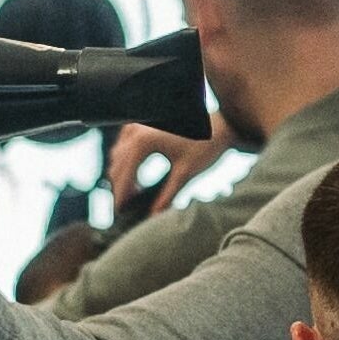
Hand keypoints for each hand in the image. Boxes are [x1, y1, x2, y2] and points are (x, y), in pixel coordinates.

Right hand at [108, 119, 234, 217]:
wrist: (221, 123)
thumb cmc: (205, 146)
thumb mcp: (185, 174)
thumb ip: (166, 196)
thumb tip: (152, 217)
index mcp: (143, 142)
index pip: (124, 175)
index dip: (121, 196)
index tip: (119, 213)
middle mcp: (135, 130)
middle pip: (117, 165)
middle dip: (120, 187)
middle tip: (125, 208)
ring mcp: (137, 124)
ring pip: (119, 155)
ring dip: (122, 174)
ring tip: (133, 195)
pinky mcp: (142, 123)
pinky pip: (125, 145)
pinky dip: (128, 161)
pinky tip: (138, 176)